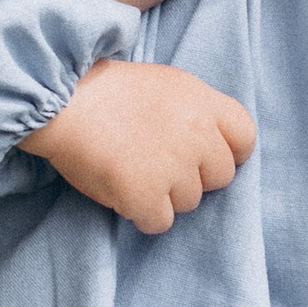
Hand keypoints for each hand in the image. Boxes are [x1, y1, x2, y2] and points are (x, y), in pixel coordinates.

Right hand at [22, 59, 255, 232]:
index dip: (229, 151)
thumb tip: (211, 145)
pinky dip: (141, 214)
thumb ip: (195, 111)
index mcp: (202, 102)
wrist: (61, 100)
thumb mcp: (165, 84)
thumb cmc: (105, 90)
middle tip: (159, 166)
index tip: (206, 156)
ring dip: (164, 195)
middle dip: (194, 177)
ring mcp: (174, 168)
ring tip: (132, 171)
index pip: (245, 137)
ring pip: (189, 202)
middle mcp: (197, 135)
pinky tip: (122, 191)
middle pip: (220, 177)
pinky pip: (160, 222)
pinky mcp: (146, 195)